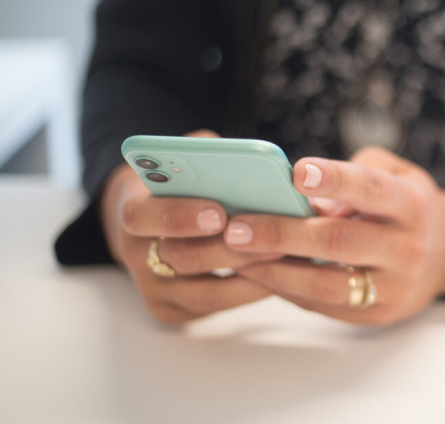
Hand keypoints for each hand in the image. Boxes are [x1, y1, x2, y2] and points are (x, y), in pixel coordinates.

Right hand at [99, 130, 280, 322]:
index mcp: (133, 210)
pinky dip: (251, 292)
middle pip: (182, 259)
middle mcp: (135, 254)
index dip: (179, 216)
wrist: (154, 224)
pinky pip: (216, 306)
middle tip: (273, 239)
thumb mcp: (187, 161)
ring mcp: (153, 289)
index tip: (219, 213)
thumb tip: (248, 164)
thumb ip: (207, 159)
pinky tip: (282, 275)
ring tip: (287, 257)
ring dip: (251, 275)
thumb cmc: (182, 185)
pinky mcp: (171, 311)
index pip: (142, 217)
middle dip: (230, 250)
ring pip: (205, 292)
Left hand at [226, 147, 444, 325]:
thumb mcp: (394, 173)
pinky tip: (261, 272)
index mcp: (410, 204)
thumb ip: (354, 173)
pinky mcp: (378, 313)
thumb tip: (302, 195)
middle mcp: (408, 247)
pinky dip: (289, 289)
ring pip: (327, 283)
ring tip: (236, 256)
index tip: (295, 173)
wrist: (444, 255)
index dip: (334, 179)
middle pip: (339, 241)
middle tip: (237, 226)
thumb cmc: (404, 206)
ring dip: (275, 270)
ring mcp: (395, 286)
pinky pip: (325, 304)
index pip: (371, 189)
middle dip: (282, 233)